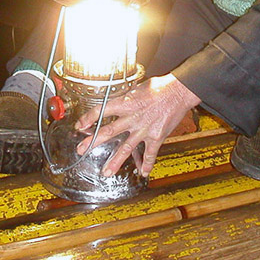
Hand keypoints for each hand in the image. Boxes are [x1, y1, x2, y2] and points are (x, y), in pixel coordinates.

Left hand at [75, 73, 200, 177]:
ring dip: (115, 161)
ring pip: (126, 148)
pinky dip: (146, 164)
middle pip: (108, 131)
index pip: (101, 110)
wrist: (179, 91)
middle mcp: (132, 118)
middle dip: (93, 142)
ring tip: (106, 172)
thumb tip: (118, 102)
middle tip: (82, 150)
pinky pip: (149, 153)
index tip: (80, 125)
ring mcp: (144, 129)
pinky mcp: (156, 136)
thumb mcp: (137, 88)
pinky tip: (143, 172)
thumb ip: (126, 98)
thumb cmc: (159, 87)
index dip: (88, 118)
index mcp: (125, 103)